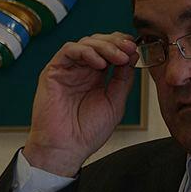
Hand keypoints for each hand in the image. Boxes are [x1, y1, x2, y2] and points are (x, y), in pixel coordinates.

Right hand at [23, 32, 137, 176]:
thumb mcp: (115, 102)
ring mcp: (68, 70)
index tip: (136, 49)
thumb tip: (133, 56)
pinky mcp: (54, 71)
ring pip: (86, 43)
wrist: (67, 148)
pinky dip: (86, 52)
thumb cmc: (87, 132)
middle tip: (129, 49)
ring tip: (119, 57)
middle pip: (99, 42)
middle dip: (116, 42)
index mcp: (96, 77)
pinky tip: (99, 63)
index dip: (123, 46)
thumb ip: (123, 79)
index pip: (110, 51)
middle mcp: (82, 71)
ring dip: (105, 46)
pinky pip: (69, 51)